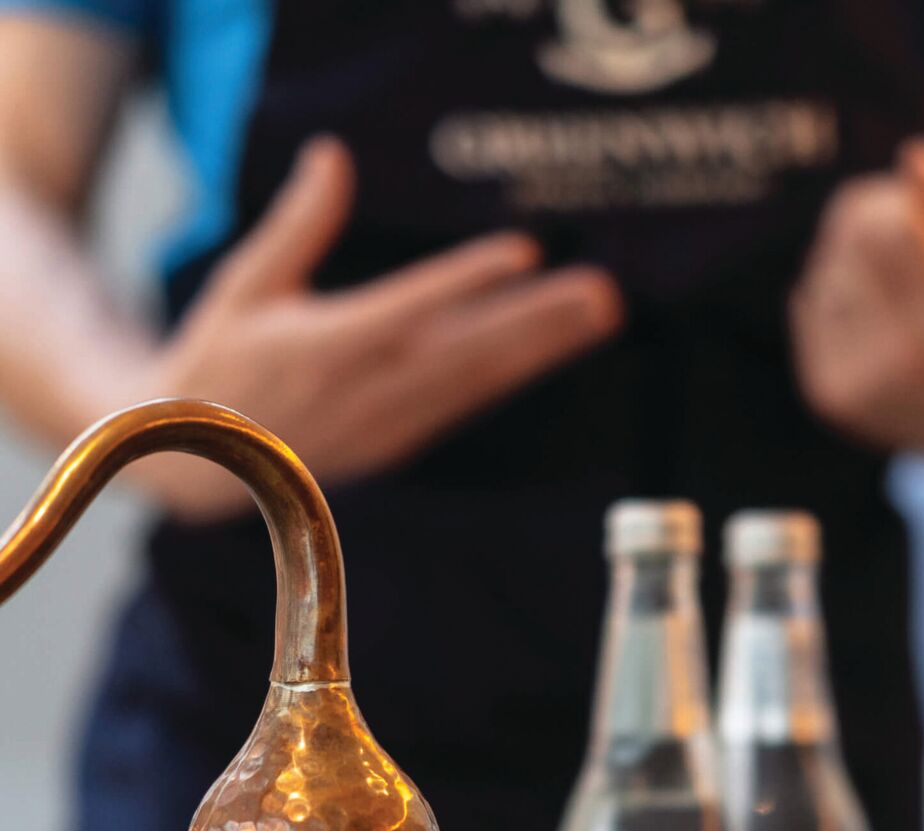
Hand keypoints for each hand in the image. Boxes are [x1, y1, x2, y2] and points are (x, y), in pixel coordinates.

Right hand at [120, 136, 623, 519]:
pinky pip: (471, 401)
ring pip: (483, 379)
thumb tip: (333, 155)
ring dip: (545, 346)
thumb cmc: (219, 360)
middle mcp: (372, 389)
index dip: (470, 279)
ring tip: (600, 311)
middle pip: (471, 348)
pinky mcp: (404, 441)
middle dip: (540, 320)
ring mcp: (394, 422)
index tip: (524, 251)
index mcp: (329, 346)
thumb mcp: (246, 285)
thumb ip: (299, 224)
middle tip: (600, 292)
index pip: (414, 306)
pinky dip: (516, 373)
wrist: (205, 464)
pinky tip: (557, 344)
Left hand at [791, 138, 923, 466]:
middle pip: (852, 233)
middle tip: (913, 242)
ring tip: (906, 296)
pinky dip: (837, 299)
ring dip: (858, 264)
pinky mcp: (829, 396)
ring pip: (826, 265)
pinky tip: (879, 323)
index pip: (894, 218)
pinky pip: (807, 300)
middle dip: (877, 218)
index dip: (908, 198)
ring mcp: (863, 385)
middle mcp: (907, 361)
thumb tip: (913, 157)